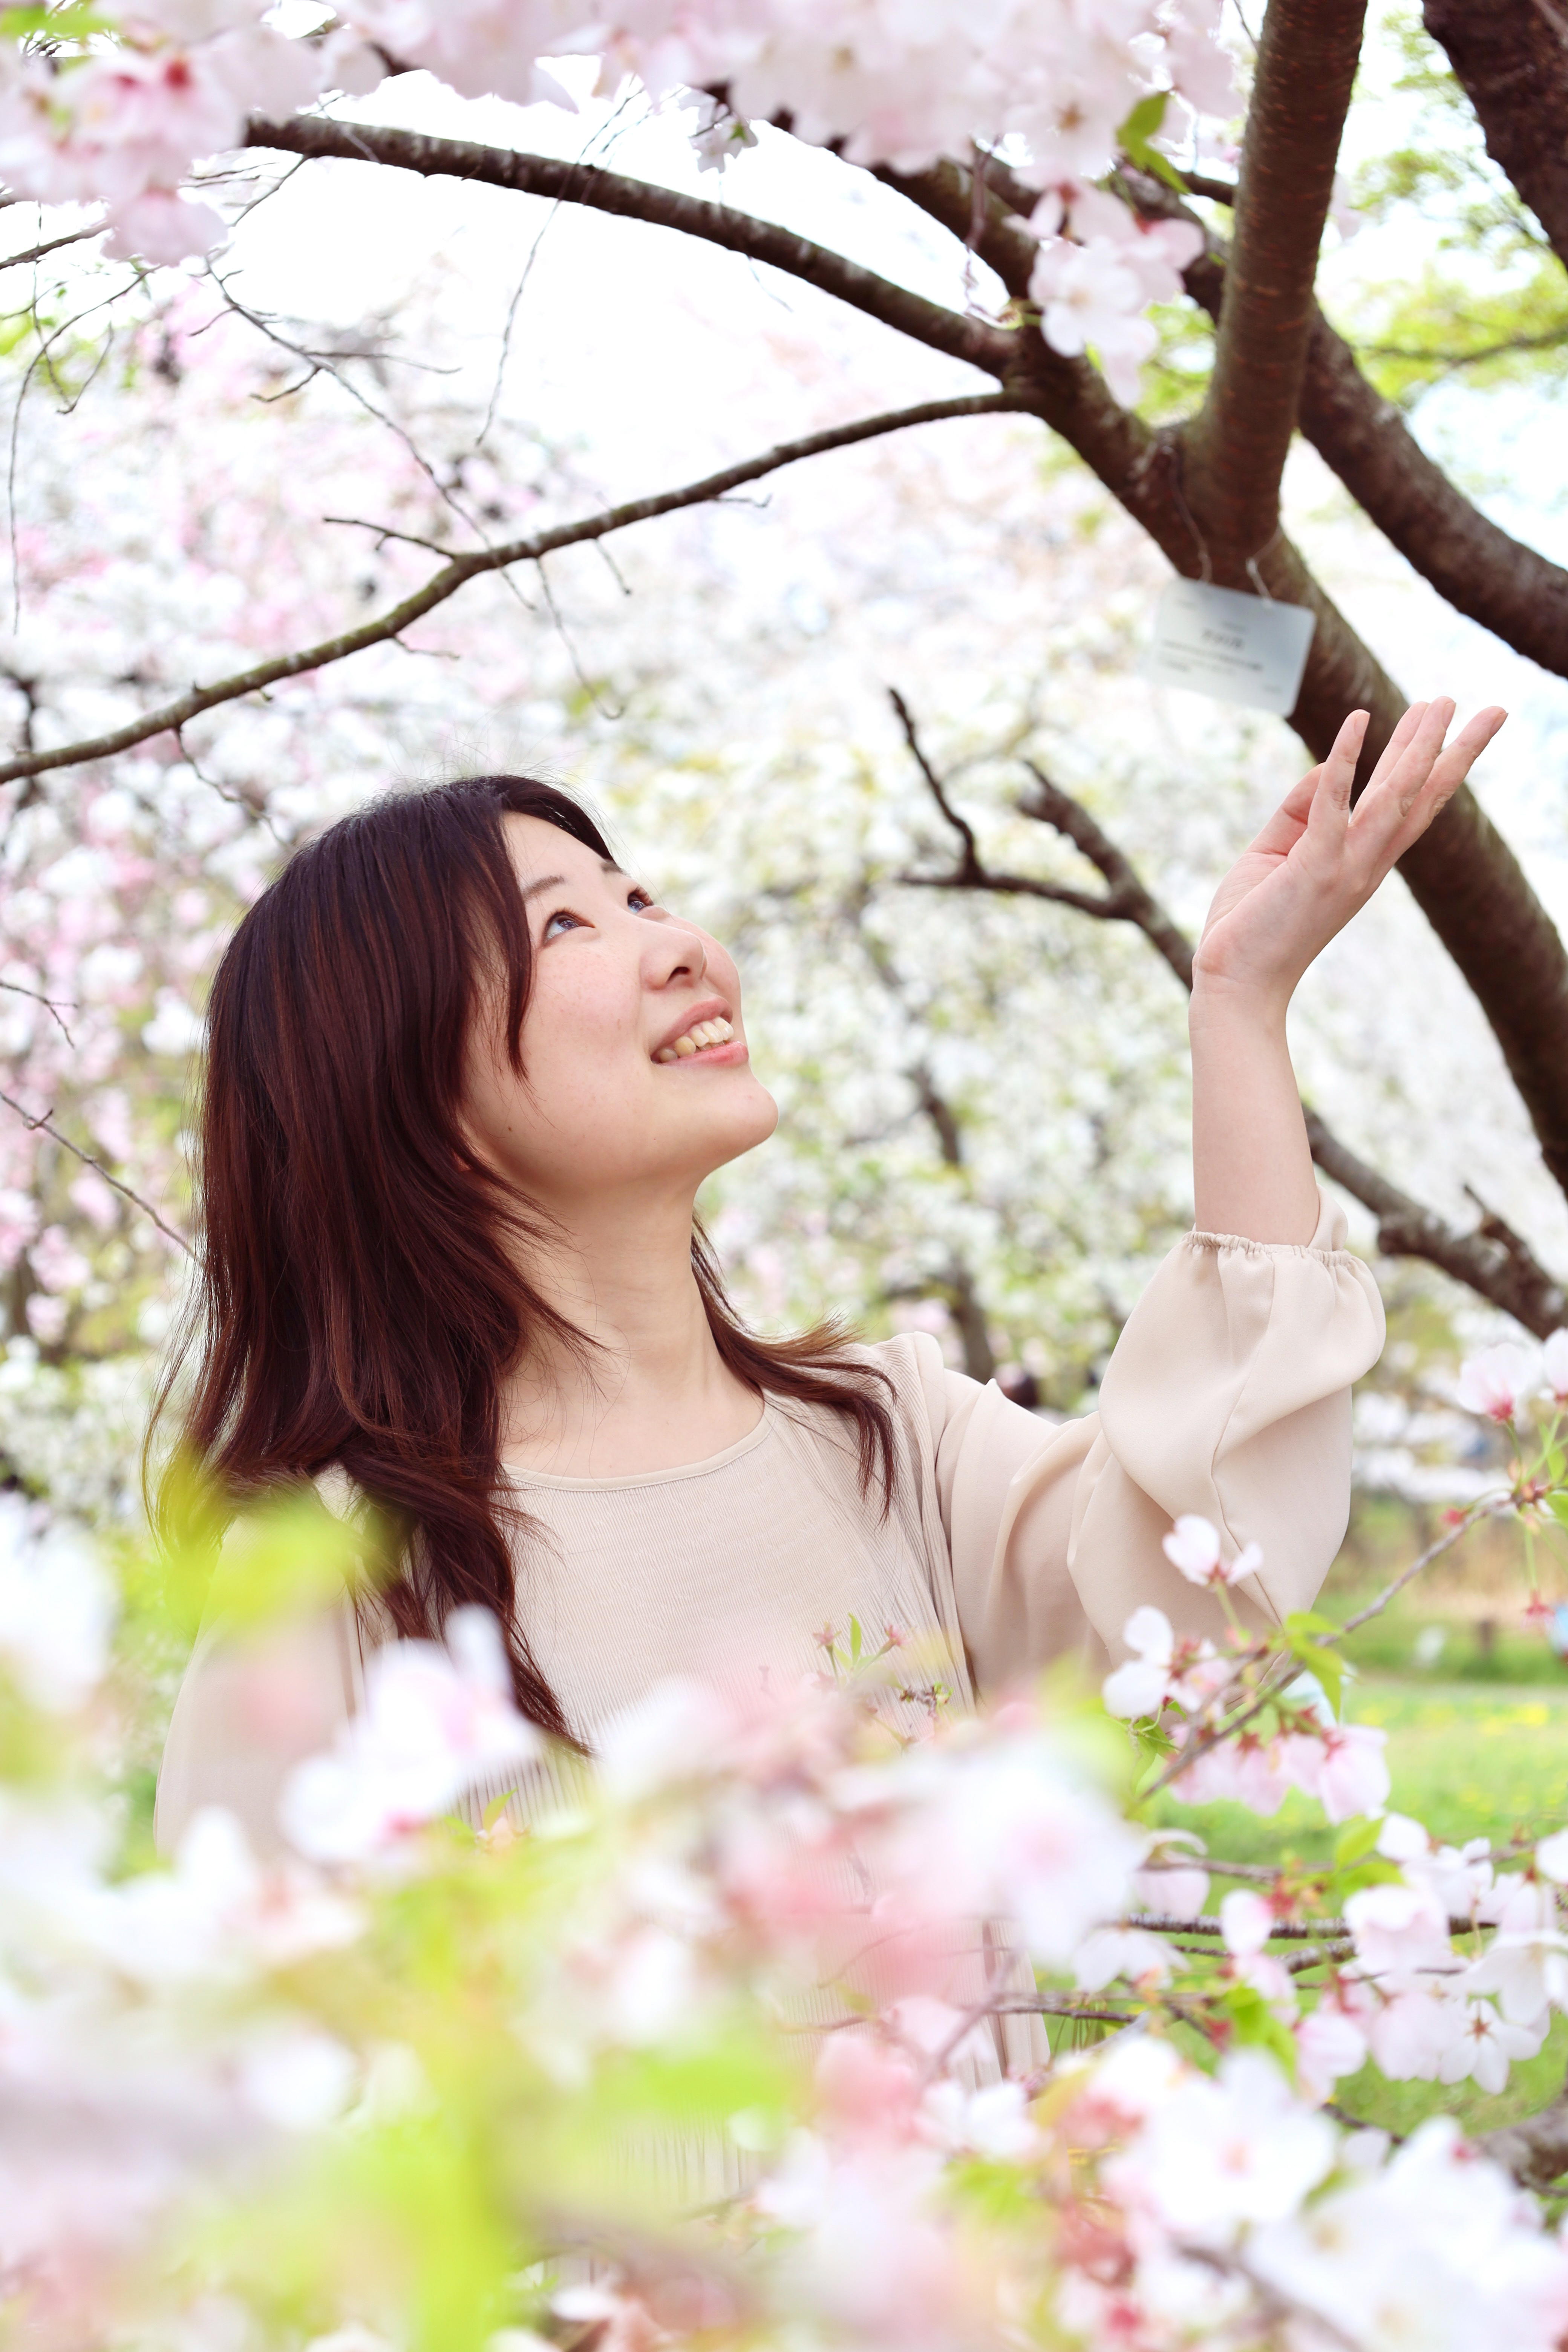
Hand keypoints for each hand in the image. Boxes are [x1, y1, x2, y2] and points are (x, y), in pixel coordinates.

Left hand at [1191, 698, 1506, 1022]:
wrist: (1235, 984)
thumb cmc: (1251, 924)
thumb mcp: (1275, 854)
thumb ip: (1300, 810)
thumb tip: (1329, 765)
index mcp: (1362, 863)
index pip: (1407, 807)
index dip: (1431, 764)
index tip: (1449, 724)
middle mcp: (1367, 864)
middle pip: (1421, 798)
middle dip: (1455, 750)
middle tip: (1489, 708)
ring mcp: (1346, 866)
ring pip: (1395, 795)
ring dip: (1419, 745)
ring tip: (1442, 702)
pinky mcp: (1315, 866)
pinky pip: (1333, 803)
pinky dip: (1346, 760)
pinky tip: (1359, 720)